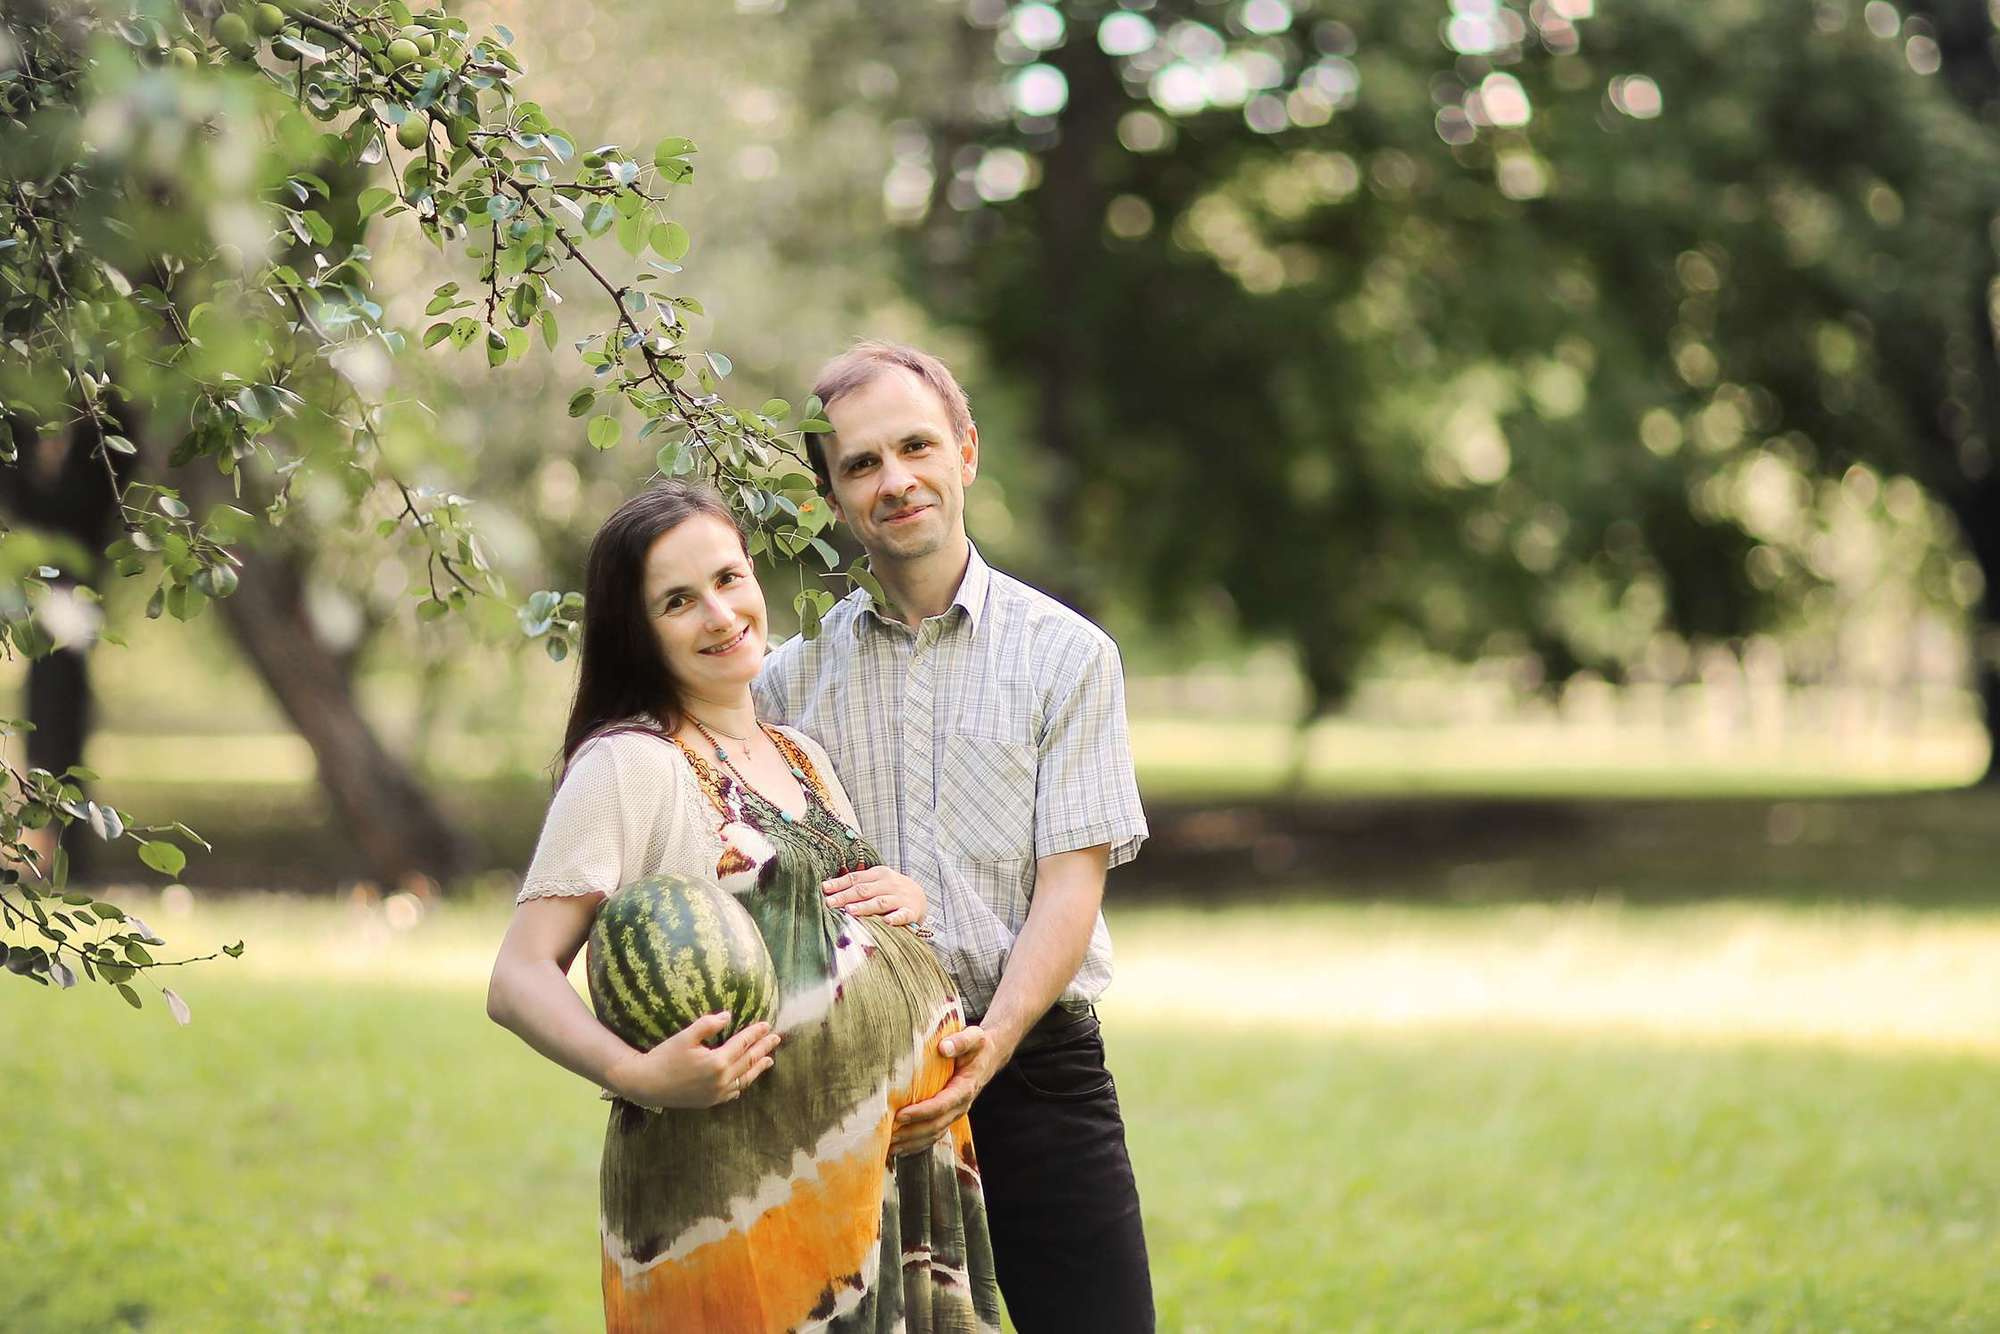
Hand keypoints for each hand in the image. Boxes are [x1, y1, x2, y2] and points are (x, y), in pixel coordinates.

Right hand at [604, 1012, 780, 1110]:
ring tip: (769, 1060)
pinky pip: (733, 1092)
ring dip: (758, 1068)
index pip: (742, 1044)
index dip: (755, 1033)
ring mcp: (717, 1093)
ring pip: (744, 1079)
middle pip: (748, 1061)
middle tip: (776, 1038)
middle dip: (763, 1048)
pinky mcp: (710, 1101)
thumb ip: (707, 1025)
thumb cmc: (664, 1057)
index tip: (767, 1025)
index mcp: (717, 1062)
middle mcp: (721, 1080)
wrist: (646, 1084)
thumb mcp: (685, 1036)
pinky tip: (746, 1079)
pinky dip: (743, 1083)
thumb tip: (728, 1016)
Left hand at [823, 865, 926, 926]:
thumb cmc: (891, 890)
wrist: (920, 896)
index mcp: (878, 874)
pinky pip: (902, 915)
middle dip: (845, 896)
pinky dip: (895, 918)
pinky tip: (886, 922)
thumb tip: (827, 889)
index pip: (855, 878)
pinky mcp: (911, 912)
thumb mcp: (876, 882)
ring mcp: (900, 898)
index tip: (823, 889)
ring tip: (850, 911)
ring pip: (880, 902)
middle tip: (830, 903)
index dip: (839, 884)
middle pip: (864, 890)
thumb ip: (857, 884)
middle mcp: (889, 884)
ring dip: (865, 906)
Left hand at [889, 1024, 1004, 1157]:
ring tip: (888, 1146)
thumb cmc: (976, 1046)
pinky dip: (916, 1145)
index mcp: (965, 1088)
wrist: (987, 1058)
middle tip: (887, 1134)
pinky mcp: (949, 1117)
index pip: (942, 1105)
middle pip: (935, 1125)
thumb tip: (943, 1048)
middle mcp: (961, 1105)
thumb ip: (960, 1041)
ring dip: (911, 1143)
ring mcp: (955, 1114)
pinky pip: (933, 1136)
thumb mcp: (974, 1037)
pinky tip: (899, 1149)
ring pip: (933, 1135)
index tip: (900, 1115)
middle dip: (911, 1132)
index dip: (921, 1112)